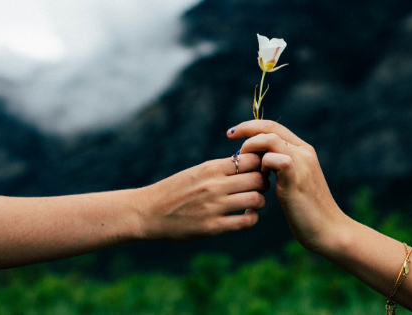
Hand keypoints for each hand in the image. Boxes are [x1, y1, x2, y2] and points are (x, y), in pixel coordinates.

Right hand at [138, 153, 268, 241]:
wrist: (148, 211)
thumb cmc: (175, 190)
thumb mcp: (196, 171)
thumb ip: (221, 168)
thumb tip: (247, 161)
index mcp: (211, 168)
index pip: (251, 160)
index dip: (260, 164)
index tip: (258, 169)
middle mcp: (215, 186)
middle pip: (258, 179)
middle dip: (264, 182)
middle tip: (260, 186)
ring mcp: (214, 207)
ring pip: (256, 200)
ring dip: (260, 201)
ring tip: (254, 202)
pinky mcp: (213, 227)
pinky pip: (246, 222)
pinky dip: (252, 218)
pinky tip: (247, 215)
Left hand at [228, 121, 349, 252]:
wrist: (329, 230)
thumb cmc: (307, 211)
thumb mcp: (292, 183)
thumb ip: (279, 168)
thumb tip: (258, 162)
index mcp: (303, 150)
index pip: (274, 126)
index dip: (252, 126)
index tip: (233, 133)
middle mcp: (304, 152)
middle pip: (270, 127)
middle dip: (246, 129)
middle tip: (230, 136)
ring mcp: (302, 163)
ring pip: (270, 139)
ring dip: (251, 148)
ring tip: (243, 163)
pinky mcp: (296, 178)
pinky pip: (274, 159)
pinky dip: (261, 164)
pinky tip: (260, 178)